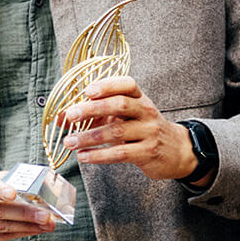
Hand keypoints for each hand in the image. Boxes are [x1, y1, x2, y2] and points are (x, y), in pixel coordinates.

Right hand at [0, 169, 57, 240]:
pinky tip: (36, 229)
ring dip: (28, 227)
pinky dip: (22, 233)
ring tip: (47, 224)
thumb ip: (5, 178)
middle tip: (45, 215)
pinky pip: (2, 237)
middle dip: (26, 214)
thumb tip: (35, 178)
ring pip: (2, 227)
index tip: (13, 193)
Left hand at [58, 76, 203, 182]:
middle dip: (92, 109)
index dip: (107, 86)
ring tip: (70, 142)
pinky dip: (99, 155)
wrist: (177, 151)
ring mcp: (149, 132)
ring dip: (90, 137)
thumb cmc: (144, 130)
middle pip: (120, 105)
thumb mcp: (125, 118)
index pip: (127, 84)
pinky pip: (121, 153)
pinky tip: (84, 156)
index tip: (87, 91)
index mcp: (140, 98)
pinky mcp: (148, 153)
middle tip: (71, 115)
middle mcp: (146, 112)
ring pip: (117, 131)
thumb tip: (62, 118)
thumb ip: (96, 115)